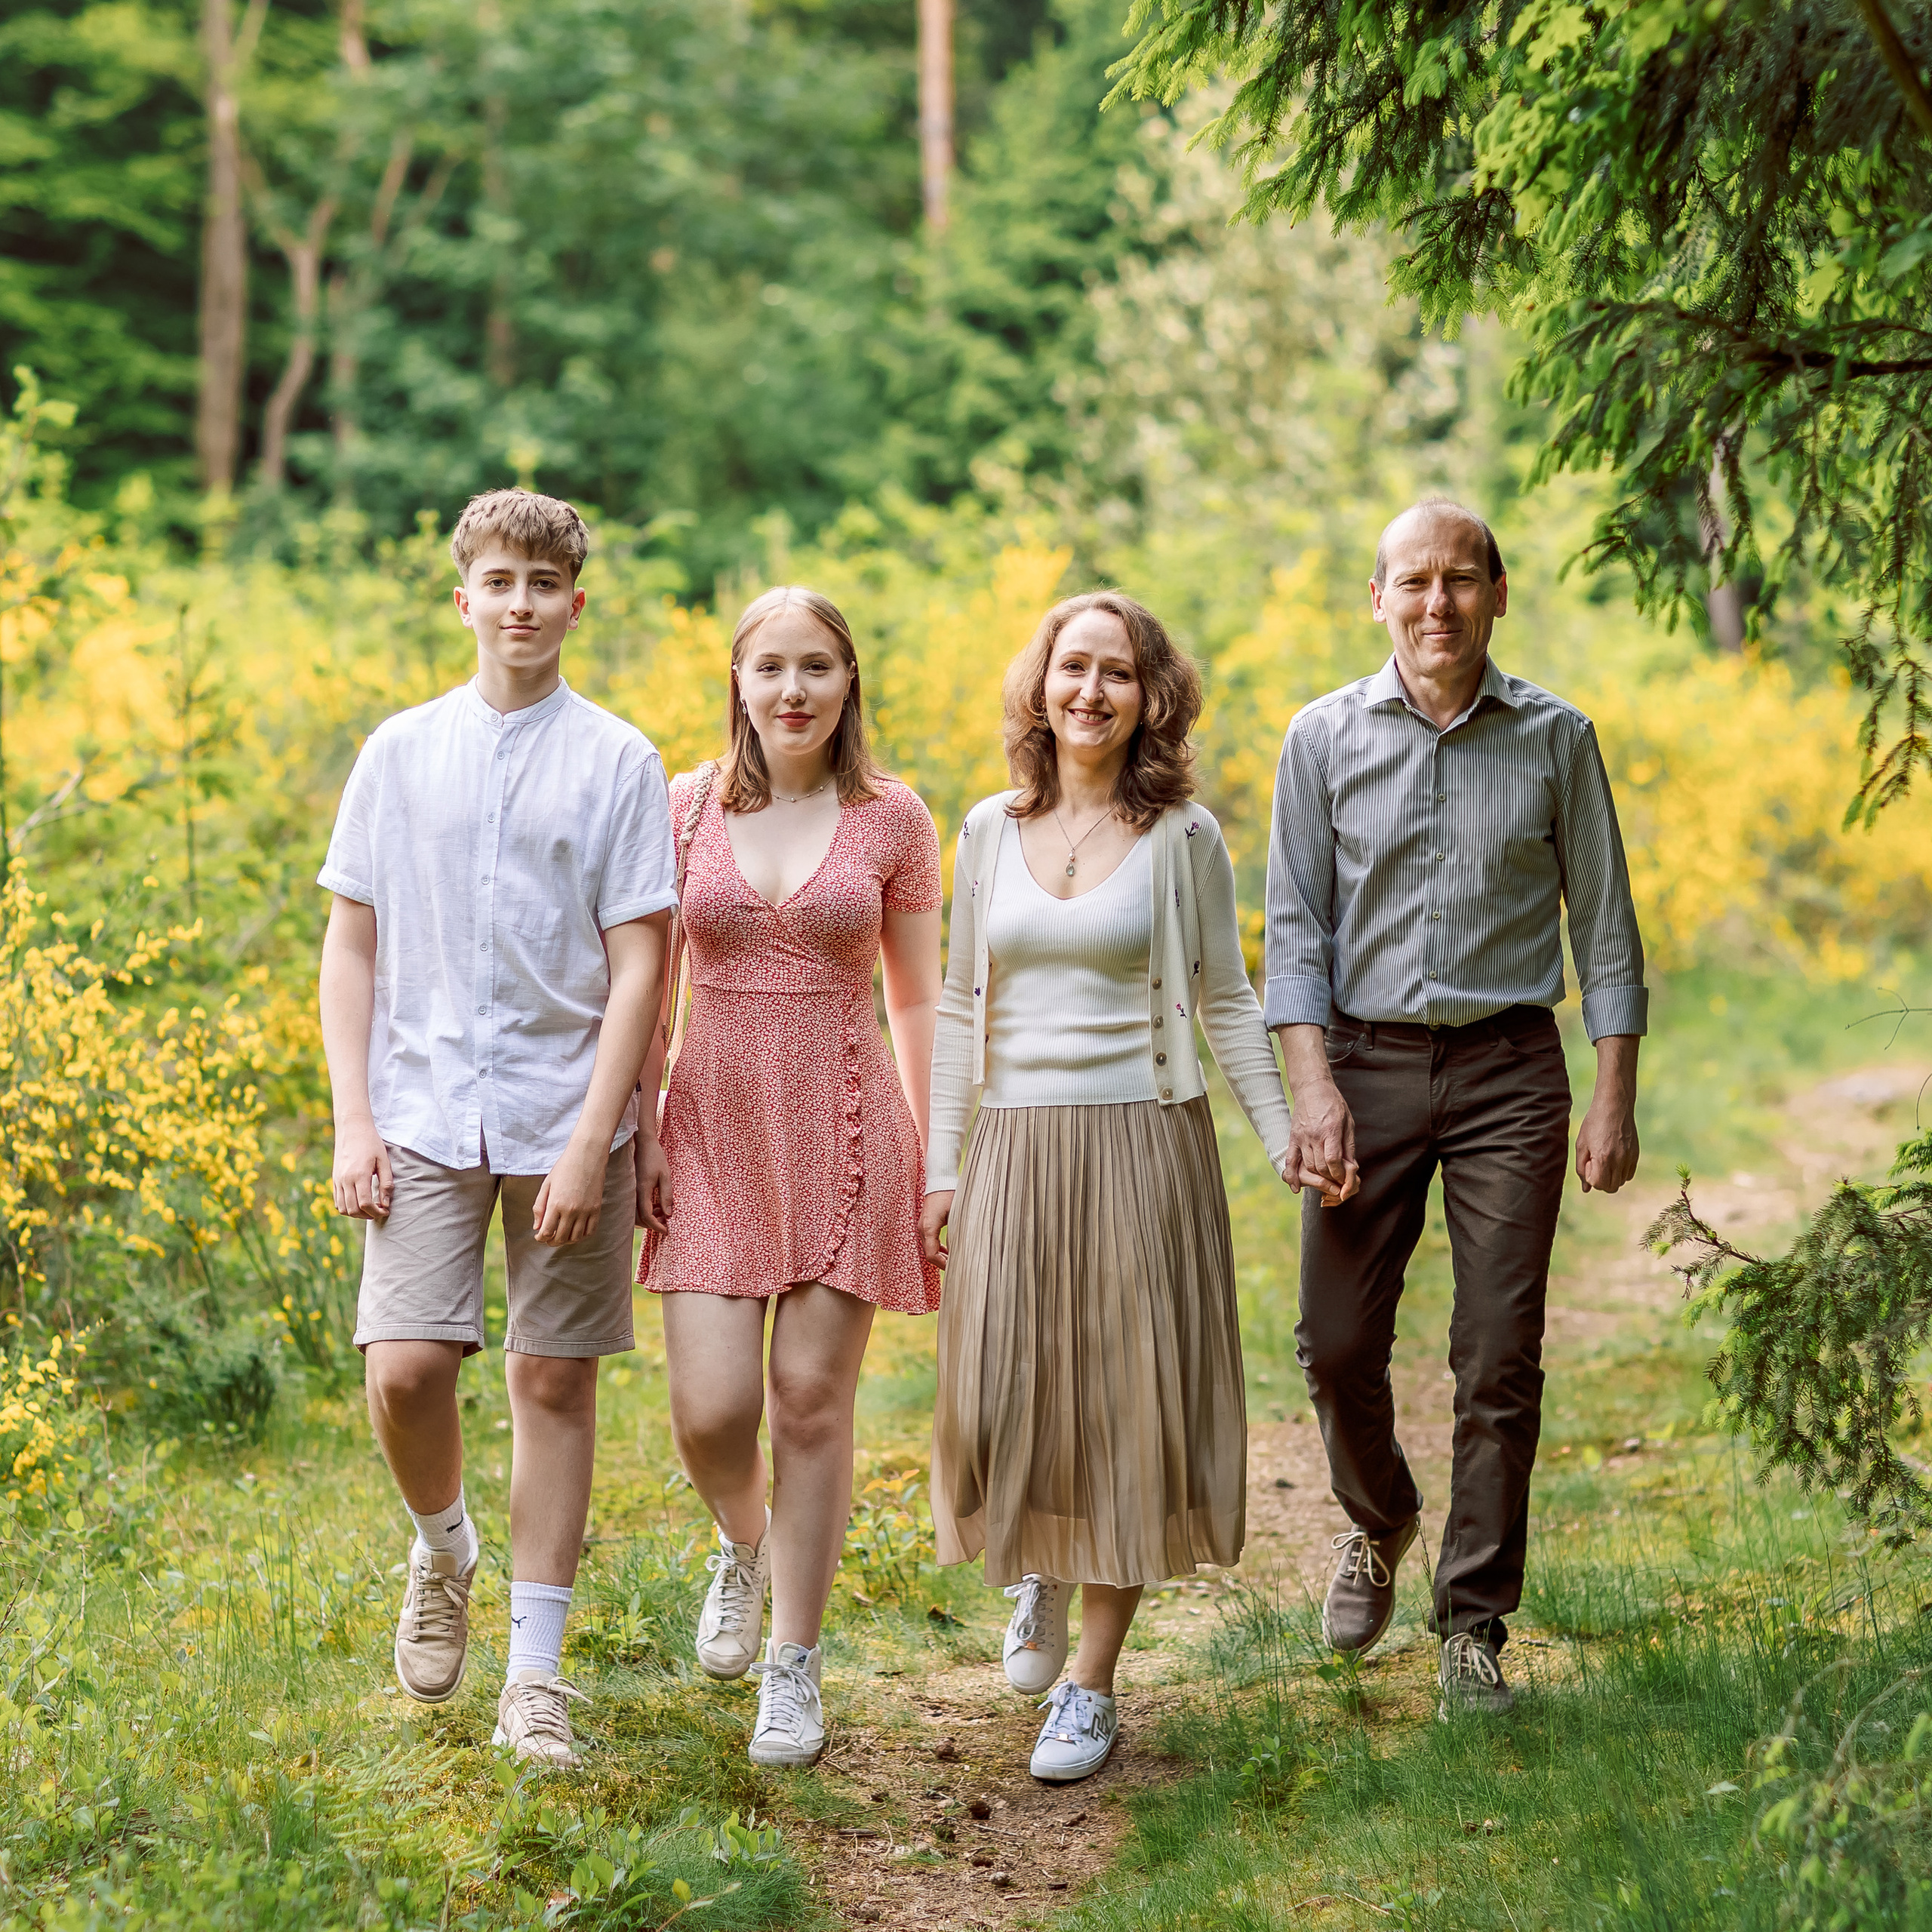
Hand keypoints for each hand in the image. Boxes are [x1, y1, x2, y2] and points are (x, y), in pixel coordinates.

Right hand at [331, 1118, 392, 1219]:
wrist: (352, 1129)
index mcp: (359, 1175)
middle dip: (368, 1215)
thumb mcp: (384, 1161)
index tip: (386, 1211)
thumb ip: (386, 1183)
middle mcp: (345, 1179)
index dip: (376, 1212)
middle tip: (380, 1211)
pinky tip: (359, 1203)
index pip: (365, 1203)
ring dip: (356, 1214)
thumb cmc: (372, 1143)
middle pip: (353, 1209)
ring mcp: (337, 1180)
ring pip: (343, 1208)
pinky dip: (347, 1207)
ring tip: (370, 1209)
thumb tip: (385, 1204)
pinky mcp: (334, 1179)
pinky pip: (337, 1201)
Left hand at [534, 1139, 606, 1246]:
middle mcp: (571, 1210)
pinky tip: (576, 1232)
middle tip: (548, 1239)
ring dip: (566, 1241)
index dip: (541, 1238)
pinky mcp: (597, 1209)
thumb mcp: (547, 1185)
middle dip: (551, 1241)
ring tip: (562, 1236)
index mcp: (555, 1204)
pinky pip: (590, 1231)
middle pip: (560, 1238)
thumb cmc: (564, 1167)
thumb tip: (537, 1227)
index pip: (546, 1232)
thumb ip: (539, 1207)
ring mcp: (586, 1211)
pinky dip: (582, 1236)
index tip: (539, 1236)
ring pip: (576, 1238)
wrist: (587, 1155)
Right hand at [634, 1133, 674, 1233]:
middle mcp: (633, 1193)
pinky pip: (635, 1206)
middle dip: (653, 1224)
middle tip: (667, 1222)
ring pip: (636, 1214)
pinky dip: (646, 1210)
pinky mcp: (631, 1189)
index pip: (646, 1216)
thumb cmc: (655, 1157)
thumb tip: (668, 1214)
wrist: (642, 1143)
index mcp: (642, 1191)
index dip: (656, 1226)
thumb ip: (666, 1195)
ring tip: (663, 1212)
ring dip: (649, 1217)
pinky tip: (657, 1205)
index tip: (667, 1231)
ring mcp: (630, 1191)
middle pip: (639, 1219)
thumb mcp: (665, 1176)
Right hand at [919, 1190, 953, 1267]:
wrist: (940, 1180)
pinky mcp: (925, 1223)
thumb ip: (956, 1233)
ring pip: (929, 1248)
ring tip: (955, 1260)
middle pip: (929, 1254)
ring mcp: (922, 1226)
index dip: (942, 1265)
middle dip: (942, 1262)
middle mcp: (922, 1228)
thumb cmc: (950, 1194)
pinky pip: (929, 1241)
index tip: (955, 1267)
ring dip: (940, 1256)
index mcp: (929, 1228)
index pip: (931, 1255)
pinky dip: (938, 1248)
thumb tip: (960, 1250)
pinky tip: (948, 1250)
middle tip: (957, 1267)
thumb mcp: (956, 1215)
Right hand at [1285, 1076, 1359, 1204]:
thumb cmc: (1334, 1104)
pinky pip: (1290, 1160)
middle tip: (1337, 1182)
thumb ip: (1348, 1146)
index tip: (1344, 1179)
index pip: (1333, 1161)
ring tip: (1326, 1178)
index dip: (1339, 1174)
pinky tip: (1296, 1187)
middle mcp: (1314, 1135)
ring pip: (1308, 1166)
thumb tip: (1352, 1168)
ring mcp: (1302, 1137)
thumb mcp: (1348, 1123)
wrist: (1312, 1088)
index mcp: (1330, 1131)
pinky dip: (1292, 1175)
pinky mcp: (1293, 1138)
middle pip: (1320, 1166)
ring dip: (1318, 1176)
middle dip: (1331, 1178)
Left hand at [1576, 1032, 1639, 1193]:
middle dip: (1600, 1181)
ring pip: (1621, 1182)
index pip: (1599, 1185)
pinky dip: (1620, 1172)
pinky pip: (1629, 1174)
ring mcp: (1630, 1158)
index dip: (1590, 1177)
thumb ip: (1581, 1168)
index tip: (1589, 1163)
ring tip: (1604, 1158)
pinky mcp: (1636, 1154)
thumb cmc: (1593, 1123)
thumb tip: (1586, 1189)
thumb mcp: (1581, 1144)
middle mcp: (1619, 1160)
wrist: (1614, 1106)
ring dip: (1611, 1177)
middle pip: (1611, 1187)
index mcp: (1604, 1158)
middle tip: (1595, 1163)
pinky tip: (1613, 1158)